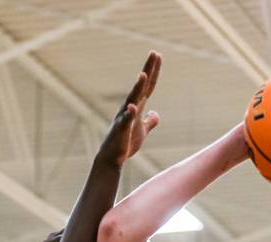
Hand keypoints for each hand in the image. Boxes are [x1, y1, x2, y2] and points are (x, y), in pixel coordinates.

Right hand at [96, 51, 161, 166]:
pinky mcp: (121, 130)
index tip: (158, 55)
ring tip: (143, 75)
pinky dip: (129, 114)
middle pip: (141, 87)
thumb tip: (155, 113)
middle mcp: (130, 108)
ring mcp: (124, 118)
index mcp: (138, 107)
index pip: (148, 86)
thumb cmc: (125, 143)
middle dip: (148, 70)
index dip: (154, 72)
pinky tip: (133, 107)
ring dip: (138, 88)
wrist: (112, 158)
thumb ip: (150, 121)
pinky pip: (125, 121)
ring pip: (132, 100)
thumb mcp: (143, 131)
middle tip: (154, 54)